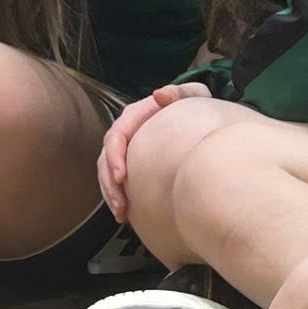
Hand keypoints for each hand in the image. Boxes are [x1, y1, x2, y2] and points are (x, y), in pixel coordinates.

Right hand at [97, 82, 210, 220]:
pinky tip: (126, 216)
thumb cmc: (195, 105)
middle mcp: (127, 132)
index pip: (116, 135)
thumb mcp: (193, 95)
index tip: (121, 177)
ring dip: (112, 195)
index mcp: (136, 115)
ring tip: (121, 215)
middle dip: (110, 184)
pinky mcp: (133, 164)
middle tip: (121, 206)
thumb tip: (159, 94)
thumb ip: (180, 93)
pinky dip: (120, 198)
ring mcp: (128, 149)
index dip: (114, 156)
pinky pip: (119, 182)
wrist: (201, 118)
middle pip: (107, 158)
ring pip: (109, 174)